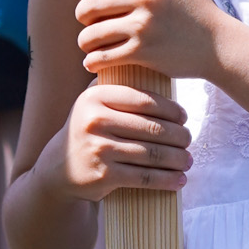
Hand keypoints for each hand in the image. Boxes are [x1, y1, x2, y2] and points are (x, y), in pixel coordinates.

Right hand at [55, 79, 191, 197]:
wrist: (59, 168)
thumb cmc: (86, 130)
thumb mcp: (92, 103)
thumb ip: (115, 84)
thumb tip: (156, 69)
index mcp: (96, 97)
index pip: (145, 100)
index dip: (171, 110)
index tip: (184, 117)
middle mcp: (95, 121)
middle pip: (152, 128)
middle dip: (179, 136)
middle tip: (188, 139)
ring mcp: (100, 149)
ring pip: (152, 153)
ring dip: (177, 159)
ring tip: (187, 160)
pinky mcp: (104, 175)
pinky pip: (144, 177)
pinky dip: (166, 179)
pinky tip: (179, 179)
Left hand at [76, 0, 222, 82]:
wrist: (219, 45)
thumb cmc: (197, 9)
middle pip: (91, 3)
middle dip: (82, 14)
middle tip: (85, 20)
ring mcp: (144, 25)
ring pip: (92, 33)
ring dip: (85, 40)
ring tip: (88, 44)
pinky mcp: (143, 52)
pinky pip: (102, 57)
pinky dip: (93, 62)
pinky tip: (93, 62)